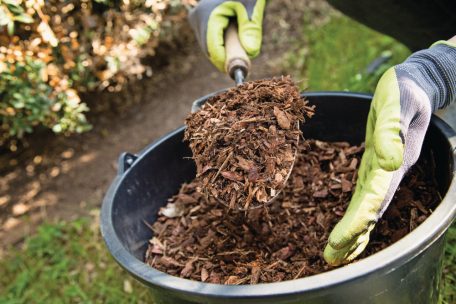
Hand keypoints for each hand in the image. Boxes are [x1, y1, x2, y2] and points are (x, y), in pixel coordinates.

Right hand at [188, 0, 264, 70]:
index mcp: (207, 15)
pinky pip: (210, 41)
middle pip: (210, 49)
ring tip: (243, 45)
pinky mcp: (199, 23)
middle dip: (227, 57)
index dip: (226, 62)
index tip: (241, 70)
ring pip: (210, 47)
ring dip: (226, 51)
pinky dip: (223, 44)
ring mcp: (196, 21)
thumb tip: (252, 52)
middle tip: (246, 60)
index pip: (213, 48)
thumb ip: (251, 29)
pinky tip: (234, 39)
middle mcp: (197, 18)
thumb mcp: (252, 6)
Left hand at [324, 41, 455, 265]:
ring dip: (354, 231)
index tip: (339, 240)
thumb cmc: (404, 92)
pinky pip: (364, 195)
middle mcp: (390, 172)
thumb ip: (392, 131)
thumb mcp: (397, 105)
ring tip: (336, 254)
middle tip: (331, 258)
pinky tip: (348, 228)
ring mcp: (382, 172)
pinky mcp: (374, 167)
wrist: (415, 87)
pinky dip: (356, 214)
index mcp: (396, 161)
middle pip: (370, 210)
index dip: (357, 220)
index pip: (374, 197)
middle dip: (352, 235)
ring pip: (368, 207)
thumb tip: (390, 161)